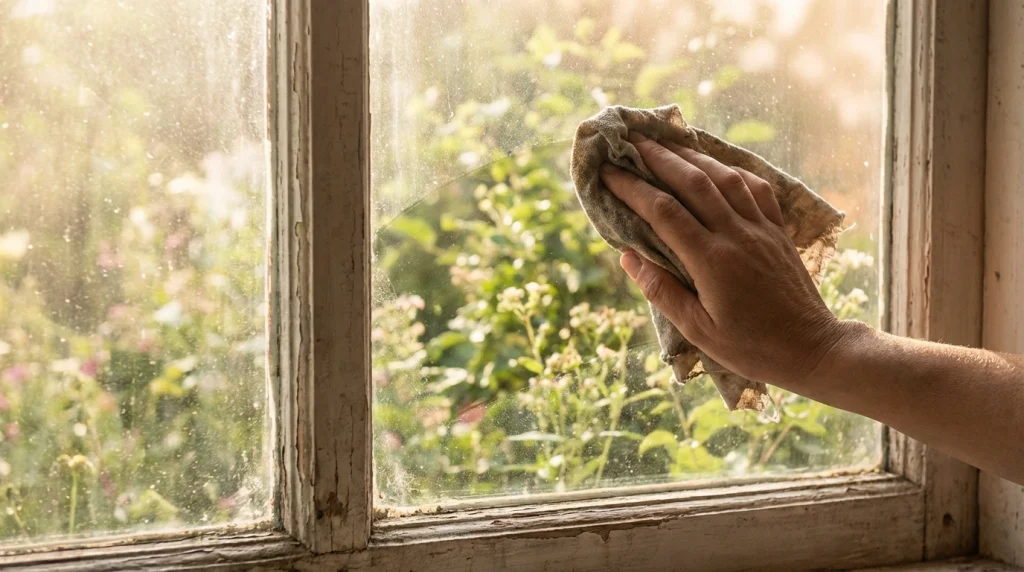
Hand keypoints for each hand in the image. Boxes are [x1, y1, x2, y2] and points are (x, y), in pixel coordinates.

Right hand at [599, 132, 850, 387]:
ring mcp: (761, 228)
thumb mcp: (697, 330)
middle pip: (693, 180)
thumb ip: (661, 290)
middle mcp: (737, 234)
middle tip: (631, 140)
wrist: (811, 348)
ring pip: (724, 176)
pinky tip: (716, 165)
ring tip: (667, 143)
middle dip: (659, 156)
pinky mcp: (778, 230)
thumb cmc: (750, 347)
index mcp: (712, 260)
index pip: (663, 211)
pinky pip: (754, 187)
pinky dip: (731, 169)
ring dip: (693, 155)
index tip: (608, 172)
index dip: (633, 187)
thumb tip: (627, 256)